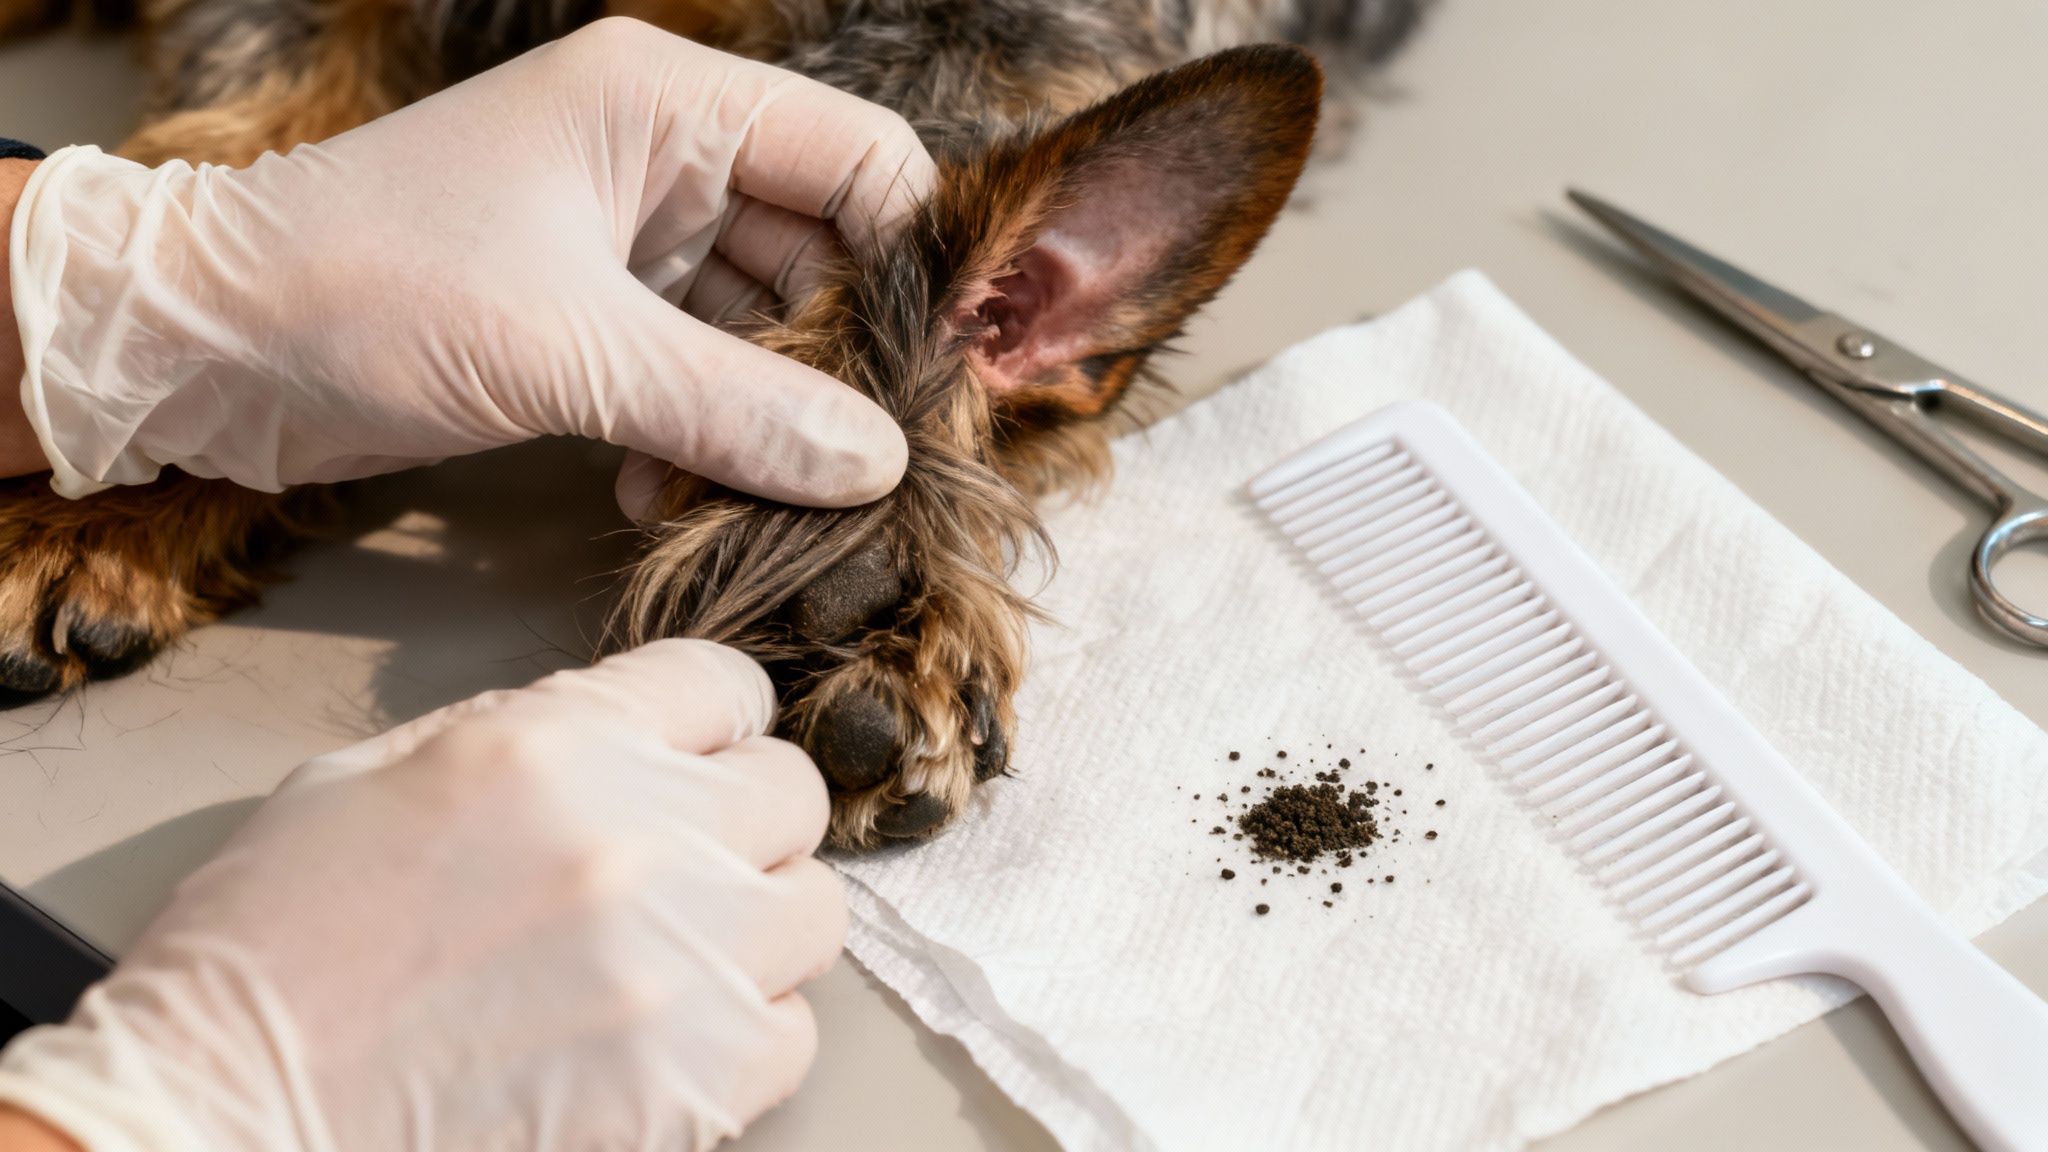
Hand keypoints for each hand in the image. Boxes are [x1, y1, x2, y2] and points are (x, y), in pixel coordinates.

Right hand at [0, 640, 845, 1150]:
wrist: (223, 1111)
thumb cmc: (270, 948)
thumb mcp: (371, 775)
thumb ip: (519, 733)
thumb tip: (614, 731)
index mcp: (557, 745)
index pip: (724, 686)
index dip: (710, 724)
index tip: (700, 755)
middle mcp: (639, 840)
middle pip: (792, 794)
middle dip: (742, 820)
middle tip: (683, 862)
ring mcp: (679, 963)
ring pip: (814, 912)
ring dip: (756, 926)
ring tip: (677, 955)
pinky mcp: (693, 1079)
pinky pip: (794, 1033)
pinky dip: (747, 1034)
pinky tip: (668, 1037)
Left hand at [8, 19, 934, 509]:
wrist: (203, 345)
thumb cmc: (366, 291)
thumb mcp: (570, 351)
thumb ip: (736, 408)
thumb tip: (877, 463)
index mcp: (667, 105)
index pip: (860, 159)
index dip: (909, 263)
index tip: (933, 379)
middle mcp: (662, 156)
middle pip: (824, 251)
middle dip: (838, 363)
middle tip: (853, 467)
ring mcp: (628, 235)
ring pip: (764, 325)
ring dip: (761, 417)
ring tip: (744, 491)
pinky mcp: (593, 310)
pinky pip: (699, 370)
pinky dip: (697, 432)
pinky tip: (656, 490)